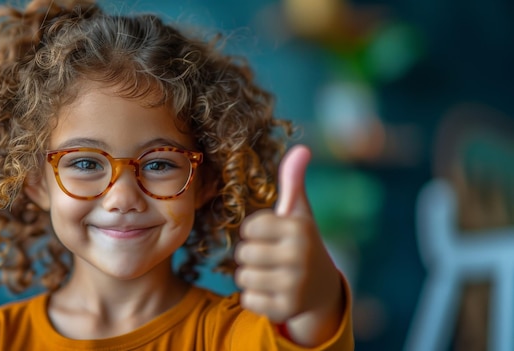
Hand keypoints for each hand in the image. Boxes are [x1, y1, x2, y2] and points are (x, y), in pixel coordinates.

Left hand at [235, 145, 342, 342]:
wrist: (322, 290)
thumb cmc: (300, 243)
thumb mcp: (299, 214)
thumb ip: (293, 182)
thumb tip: (301, 148)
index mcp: (299, 229)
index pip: (250, 227)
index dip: (256, 232)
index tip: (273, 236)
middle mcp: (299, 257)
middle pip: (243, 253)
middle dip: (252, 255)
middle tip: (273, 258)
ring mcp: (294, 286)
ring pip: (242, 276)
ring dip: (252, 276)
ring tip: (273, 274)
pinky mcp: (285, 310)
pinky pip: (247, 299)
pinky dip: (255, 297)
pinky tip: (274, 292)